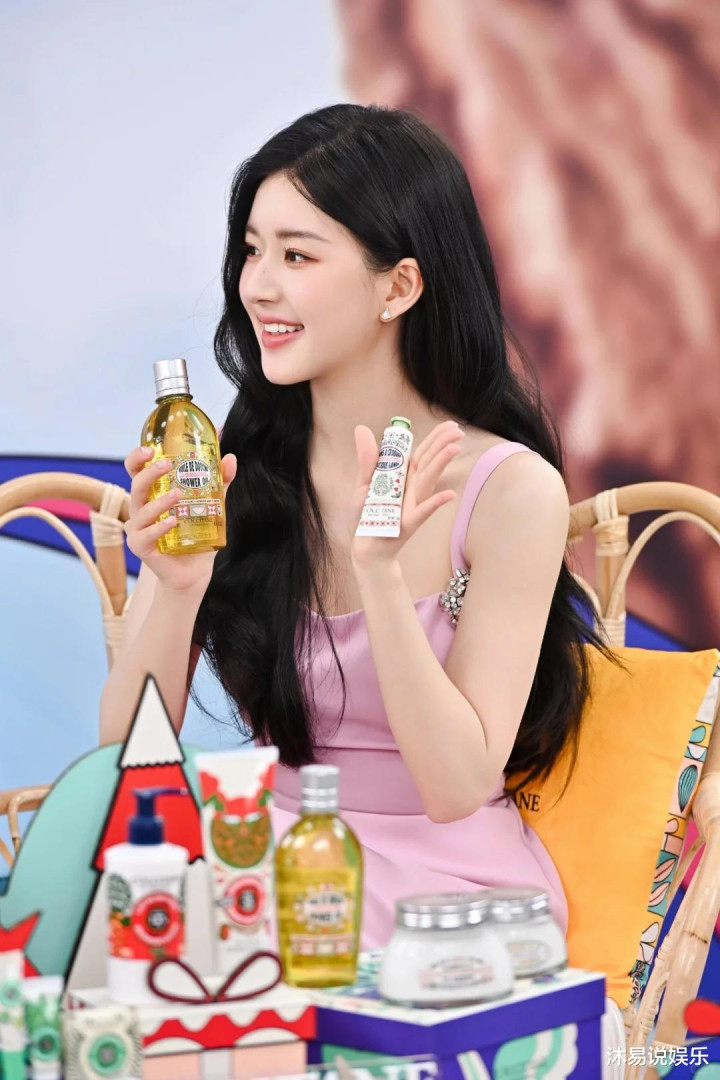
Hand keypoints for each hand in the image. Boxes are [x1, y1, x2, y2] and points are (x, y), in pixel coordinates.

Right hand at [123, 446, 236, 594]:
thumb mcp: (211, 505)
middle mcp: (141, 509)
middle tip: (166, 465)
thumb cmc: (197, 535)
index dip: (136, 458)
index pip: (136, 471)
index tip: (149, 449)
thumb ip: (219, 483)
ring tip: (178, 494)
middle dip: (149, 473)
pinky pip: (146, 535)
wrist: (195, 571)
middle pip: (136, 485)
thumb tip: (231, 459)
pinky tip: (172, 522)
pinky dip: (159, 527)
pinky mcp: (141, 547)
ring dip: (159, 501)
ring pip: (141, 510)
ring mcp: (138, 529)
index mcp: (152, 495)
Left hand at [351, 420, 462, 568]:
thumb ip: (367, 458)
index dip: (435, 438)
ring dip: (441, 464)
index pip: (422, 453)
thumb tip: (362, 429)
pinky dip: (435, 503)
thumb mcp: (363, 483)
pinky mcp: (409, 522)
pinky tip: (450, 495)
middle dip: (442, 445)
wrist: (366, 546)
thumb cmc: (367, 516)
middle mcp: (411, 488)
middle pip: (428, 462)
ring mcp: (413, 504)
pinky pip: (423, 511)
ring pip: (428, 480)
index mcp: (403, 477)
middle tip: (458, 431)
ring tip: (454, 448)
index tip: (450, 425)